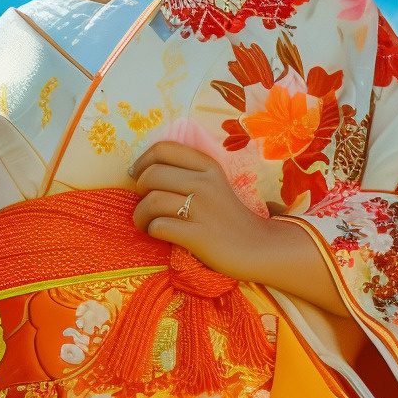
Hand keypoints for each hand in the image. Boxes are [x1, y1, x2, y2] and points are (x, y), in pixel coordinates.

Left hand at [126, 141, 345, 315]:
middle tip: (146, 204)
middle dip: (139, 191)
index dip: (142, 161)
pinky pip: (160, 226)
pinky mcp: (200, 235)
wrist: (260, 248)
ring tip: (146, 223)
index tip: (137, 176)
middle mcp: (205, 183)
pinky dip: (152, 230)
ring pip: (152, 201)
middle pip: (151, 175)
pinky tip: (159, 234)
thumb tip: (141, 172)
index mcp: (207, 166)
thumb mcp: (214, 184)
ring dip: (141, 215)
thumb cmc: (229, 217)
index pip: (163, 149)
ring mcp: (203, 209)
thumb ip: (187, 173)